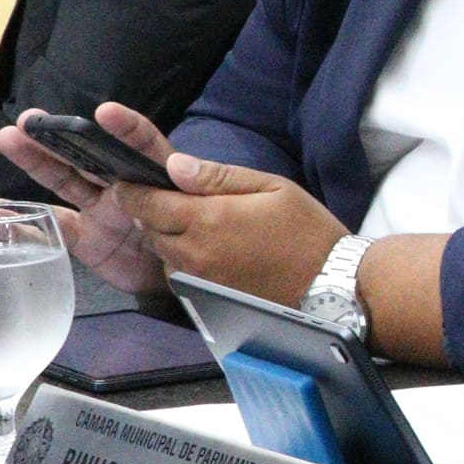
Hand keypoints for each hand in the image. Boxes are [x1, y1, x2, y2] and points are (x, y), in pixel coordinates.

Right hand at [0, 101, 174, 293]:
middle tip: (29, 119)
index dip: (126, 127)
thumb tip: (179, 169)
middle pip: (87, 155)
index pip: (142, 144)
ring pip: (64, 179)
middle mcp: (120, 185)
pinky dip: (23, 224)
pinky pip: (52, 228)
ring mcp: (99, 210)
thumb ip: (191, 190)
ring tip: (8, 138)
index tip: (106, 113)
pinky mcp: (84, 238)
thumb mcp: (202, 210)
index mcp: (152, 174)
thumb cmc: (192, 237)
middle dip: (58, 135)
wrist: (180, 278)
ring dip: (35, 160)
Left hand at [115, 151, 349, 308]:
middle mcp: (193, 252)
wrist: (330, 283)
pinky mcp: (206, 297)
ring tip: (193, 223)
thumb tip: (174, 166)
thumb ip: (218, 176)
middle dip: (152, 211)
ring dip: (167, 236)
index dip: (134, 189)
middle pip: (149, 228)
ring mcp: (198, 278)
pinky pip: (178, 273)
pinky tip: (207, 250)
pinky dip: (181, 259)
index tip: (133, 180)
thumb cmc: (306, 230)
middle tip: (170, 197)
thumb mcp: (272, 187)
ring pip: (161, 252)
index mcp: (207, 218)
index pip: (146, 202)